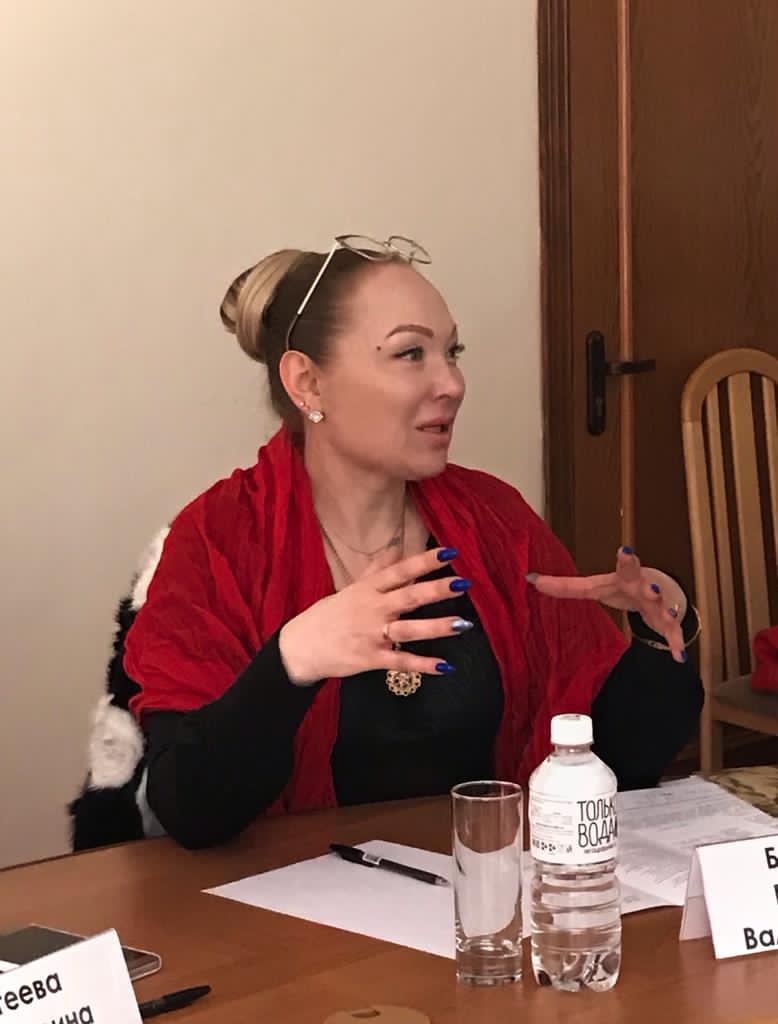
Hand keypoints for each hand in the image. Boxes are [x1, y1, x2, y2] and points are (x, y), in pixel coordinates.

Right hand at [278, 547, 470, 683]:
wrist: (301, 647)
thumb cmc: (329, 616)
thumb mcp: (351, 588)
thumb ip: (377, 569)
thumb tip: (396, 546)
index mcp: (368, 589)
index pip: (399, 571)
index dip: (423, 561)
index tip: (449, 553)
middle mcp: (371, 609)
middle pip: (408, 597)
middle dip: (436, 590)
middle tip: (463, 584)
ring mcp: (371, 635)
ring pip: (407, 630)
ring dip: (435, 627)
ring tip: (462, 624)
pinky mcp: (370, 659)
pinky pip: (400, 661)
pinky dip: (422, 664)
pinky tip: (444, 666)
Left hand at [526, 547, 687, 663]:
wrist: (661, 595)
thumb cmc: (622, 588)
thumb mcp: (595, 586)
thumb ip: (564, 585)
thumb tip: (529, 579)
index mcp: (624, 578)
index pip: (621, 567)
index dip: (624, 559)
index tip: (626, 549)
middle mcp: (643, 587)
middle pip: (644, 581)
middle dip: (645, 579)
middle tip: (647, 579)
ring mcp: (658, 605)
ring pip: (663, 606)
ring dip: (665, 609)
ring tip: (668, 613)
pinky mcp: (668, 624)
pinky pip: (673, 635)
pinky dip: (676, 644)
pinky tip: (678, 656)